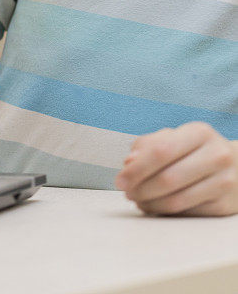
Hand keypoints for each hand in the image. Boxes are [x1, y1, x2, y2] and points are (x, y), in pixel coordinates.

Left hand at [115, 122, 237, 215]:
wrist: (237, 166)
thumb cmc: (195, 149)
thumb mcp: (175, 137)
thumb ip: (148, 145)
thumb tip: (129, 163)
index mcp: (199, 132)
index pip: (161, 151)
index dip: (137, 168)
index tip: (119, 180)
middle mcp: (216, 155)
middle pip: (168, 179)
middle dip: (141, 189)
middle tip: (127, 193)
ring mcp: (224, 182)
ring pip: (177, 200)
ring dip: (150, 204)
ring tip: (138, 201)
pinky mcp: (225, 206)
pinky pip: (187, 213)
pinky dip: (164, 213)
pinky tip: (154, 207)